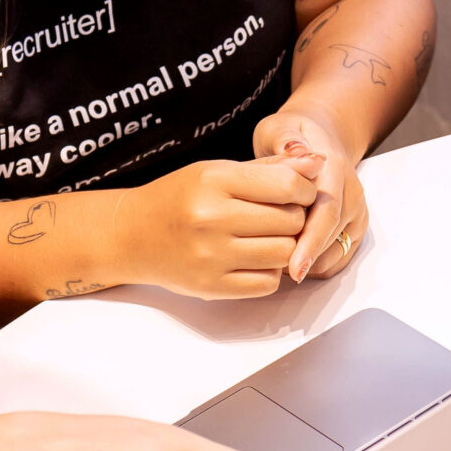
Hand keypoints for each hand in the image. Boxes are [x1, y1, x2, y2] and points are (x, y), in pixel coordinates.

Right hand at [111, 155, 320, 298]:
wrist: (132, 235)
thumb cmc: (180, 198)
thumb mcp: (218, 172)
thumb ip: (270, 168)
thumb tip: (319, 163)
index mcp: (213, 182)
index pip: (286, 185)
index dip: (303, 189)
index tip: (297, 192)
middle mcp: (211, 219)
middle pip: (290, 221)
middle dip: (295, 217)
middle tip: (281, 215)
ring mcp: (211, 256)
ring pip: (285, 253)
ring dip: (286, 245)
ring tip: (268, 236)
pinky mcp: (211, 287)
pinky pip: (268, 283)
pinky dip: (270, 271)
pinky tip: (254, 257)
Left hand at [254, 105, 368, 281]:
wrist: (320, 136)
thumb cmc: (292, 135)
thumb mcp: (280, 127)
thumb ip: (284, 140)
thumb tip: (295, 150)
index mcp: (335, 171)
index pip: (327, 213)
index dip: (310, 243)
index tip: (294, 267)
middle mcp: (352, 195)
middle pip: (331, 239)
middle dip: (302, 259)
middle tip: (267, 270)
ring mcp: (356, 214)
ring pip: (334, 254)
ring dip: (307, 264)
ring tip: (272, 260)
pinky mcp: (354, 229)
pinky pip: (336, 260)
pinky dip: (314, 265)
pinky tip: (289, 258)